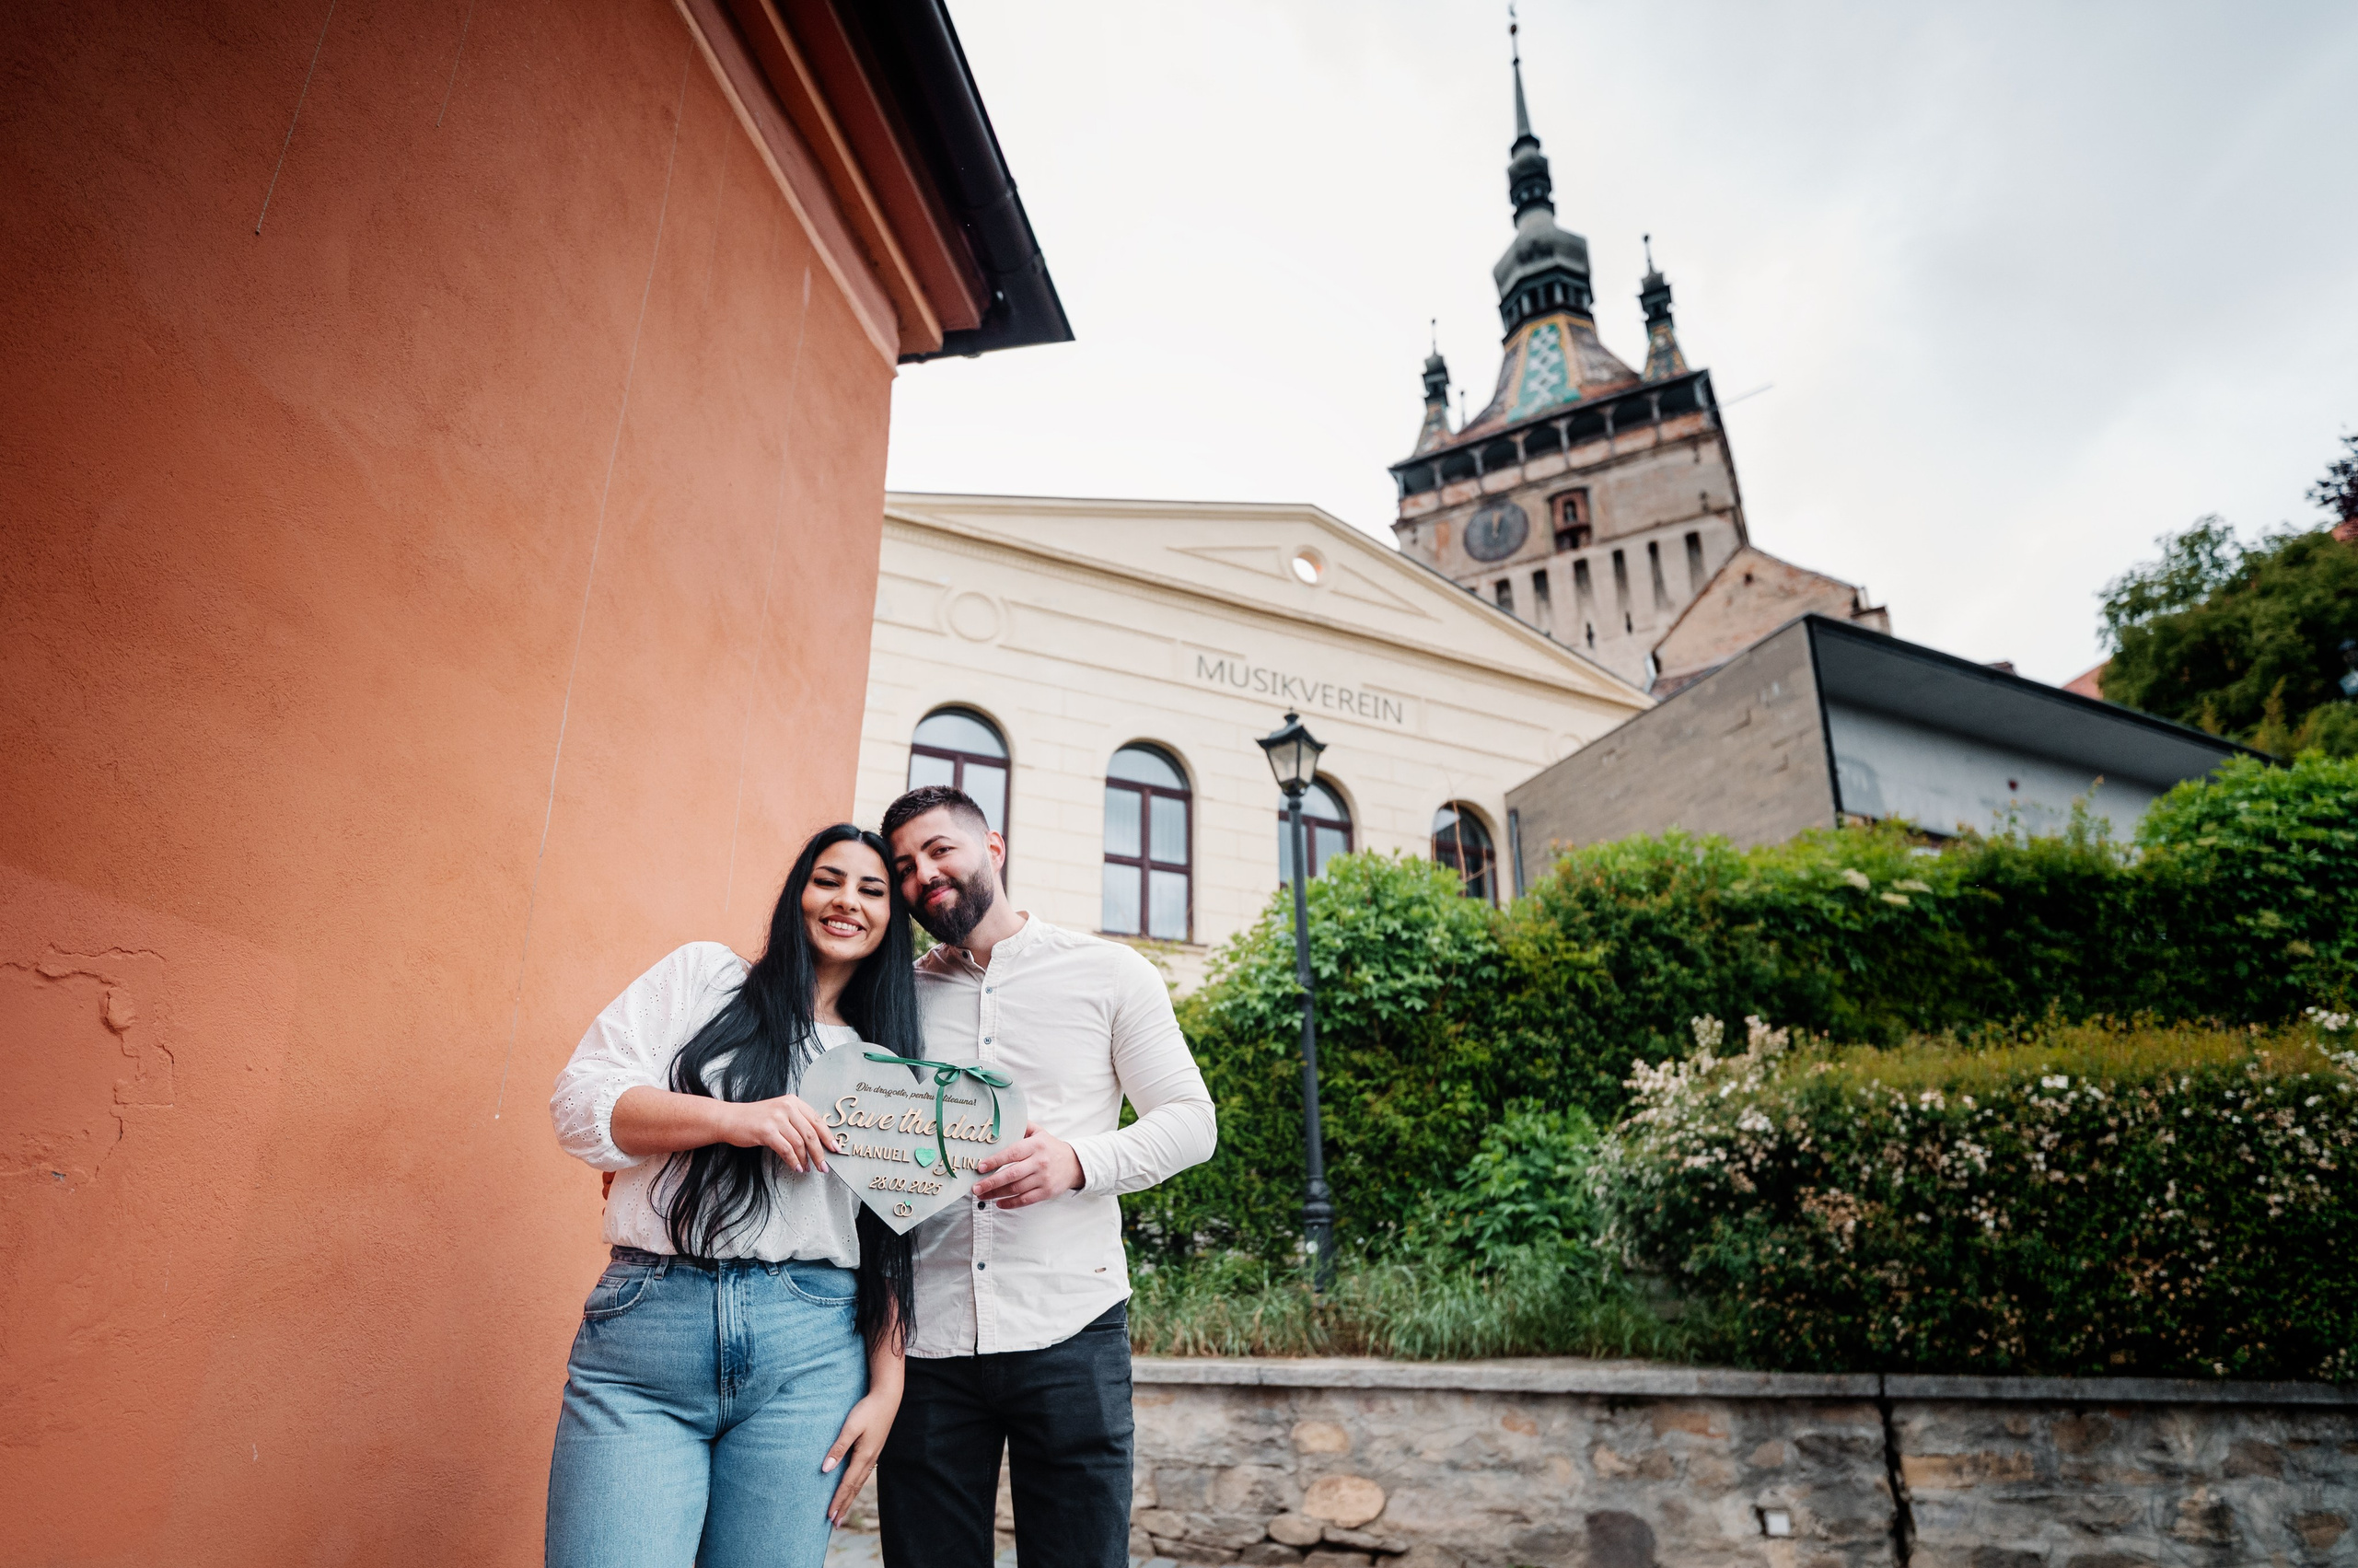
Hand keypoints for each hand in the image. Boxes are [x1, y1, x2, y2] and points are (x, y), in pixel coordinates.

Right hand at [719, 1094, 833, 1174]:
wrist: (729, 1118)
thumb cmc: (755, 1119)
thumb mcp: (779, 1113)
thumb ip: (797, 1121)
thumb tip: (817, 1141)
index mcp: (793, 1101)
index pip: (817, 1120)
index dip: (828, 1136)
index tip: (835, 1148)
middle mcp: (786, 1107)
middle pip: (811, 1133)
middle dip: (820, 1152)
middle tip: (824, 1166)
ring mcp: (776, 1118)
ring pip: (799, 1143)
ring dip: (806, 1159)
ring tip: (807, 1169)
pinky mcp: (766, 1131)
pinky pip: (786, 1149)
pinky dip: (793, 1161)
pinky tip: (796, 1167)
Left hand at [823, 1388, 899, 1524]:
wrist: (888, 1397)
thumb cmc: (867, 1410)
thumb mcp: (851, 1426)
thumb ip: (838, 1447)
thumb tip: (825, 1469)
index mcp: (863, 1456)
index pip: (847, 1484)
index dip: (837, 1501)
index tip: (829, 1516)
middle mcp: (870, 1460)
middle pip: (854, 1488)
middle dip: (844, 1506)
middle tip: (834, 1523)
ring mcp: (873, 1456)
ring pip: (859, 1483)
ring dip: (850, 1498)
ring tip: (842, 1511)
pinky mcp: (874, 1450)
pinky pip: (863, 1474)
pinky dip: (855, 1486)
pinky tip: (853, 1487)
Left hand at [970, 1122, 1082, 1208]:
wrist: (1074, 1164)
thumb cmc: (1050, 1147)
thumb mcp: (1039, 1132)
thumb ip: (1021, 1126)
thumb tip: (1000, 1123)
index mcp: (1036, 1145)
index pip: (1012, 1153)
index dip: (995, 1160)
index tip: (980, 1167)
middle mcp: (1040, 1162)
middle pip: (1012, 1174)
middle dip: (991, 1182)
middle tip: (975, 1187)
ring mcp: (1044, 1178)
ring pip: (1016, 1189)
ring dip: (996, 1194)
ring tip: (982, 1195)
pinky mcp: (1047, 1192)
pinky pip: (1026, 1200)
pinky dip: (1011, 1203)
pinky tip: (999, 1203)